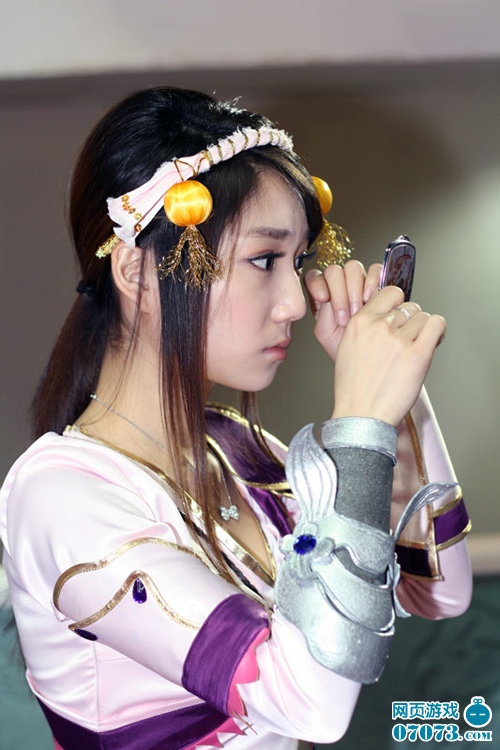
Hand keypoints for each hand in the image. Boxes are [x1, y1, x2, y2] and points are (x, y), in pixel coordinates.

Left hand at [305, 260, 380, 361]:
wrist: (367, 355)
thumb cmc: (343, 346)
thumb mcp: (325, 332)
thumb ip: (322, 311)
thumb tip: (325, 294)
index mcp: (322, 295)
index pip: (314, 276)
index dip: (317, 283)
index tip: (324, 298)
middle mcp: (339, 285)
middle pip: (334, 271)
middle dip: (339, 293)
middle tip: (345, 316)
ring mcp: (359, 282)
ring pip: (353, 267)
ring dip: (354, 289)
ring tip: (358, 312)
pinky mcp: (378, 282)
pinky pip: (375, 269)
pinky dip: (372, 281)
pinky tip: (370, 299)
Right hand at [332, 286, 445, 426]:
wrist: (361, 415)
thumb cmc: (355, 389)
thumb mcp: (347, 349)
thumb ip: (366, 328)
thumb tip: (389, 316)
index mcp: (359, 323)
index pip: (389, 293)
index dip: (398, 304)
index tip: (400, 316)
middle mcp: (378, 328)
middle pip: (408, 307)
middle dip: (411, 322)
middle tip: (409, 339)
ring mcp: (398, 341)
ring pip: (423, 317)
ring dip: (424, 330)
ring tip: (418, 346)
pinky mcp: (417, 355)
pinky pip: (436, 325)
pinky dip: (438, 330)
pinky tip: (434, 341)